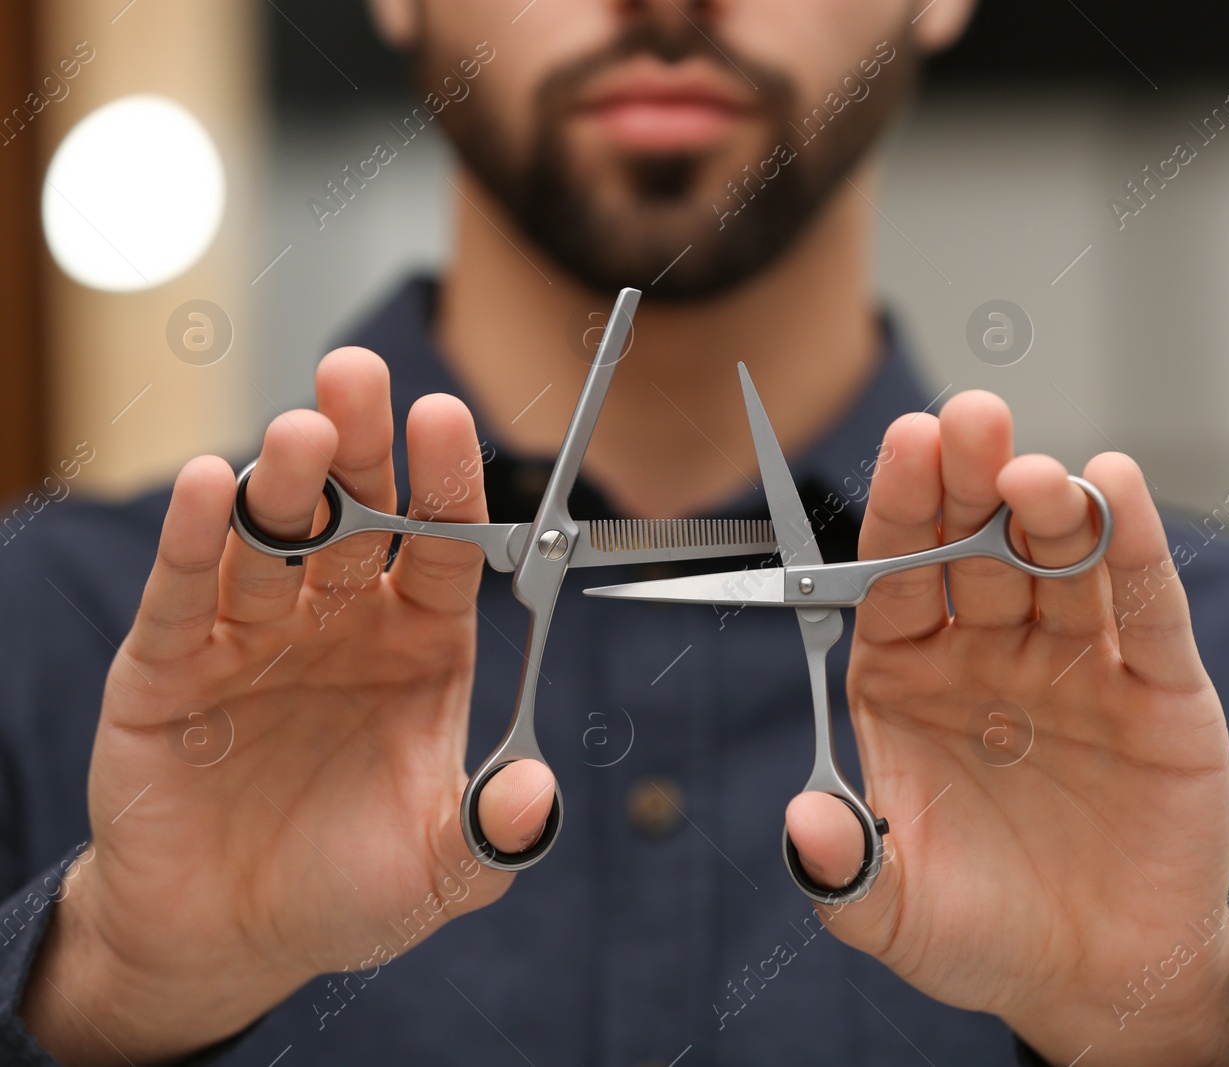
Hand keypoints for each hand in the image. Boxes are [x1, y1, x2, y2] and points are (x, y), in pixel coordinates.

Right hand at [21, 350, 554, 1064]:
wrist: (230, 936)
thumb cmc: (347, 886)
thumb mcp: (439, 869)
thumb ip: (491, 832)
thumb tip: (537, 795)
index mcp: (419, 644)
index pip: (440, 546)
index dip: (445, 485)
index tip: (447, 420)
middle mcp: (341, 622)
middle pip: (355, 516)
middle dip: (360, 447)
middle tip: (359, 376)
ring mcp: (255, 636)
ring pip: (272, 540)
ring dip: (284, 483)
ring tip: (299, 433)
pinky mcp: (170, 666)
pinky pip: (185, 593)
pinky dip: (194, 542)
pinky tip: (205, 488)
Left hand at [785, 392, 1228, 1065]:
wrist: (1101, 979)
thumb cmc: (983, 931)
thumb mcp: (896, 914)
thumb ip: (847, 868)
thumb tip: (802, 820)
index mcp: (909, 680)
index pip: (897, 575)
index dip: (902, 511)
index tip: (906, 444)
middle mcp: (990, 654)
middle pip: (978, 547)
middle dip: (972, 481)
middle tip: (969, 418)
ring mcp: (1076, 663)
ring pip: (1061, 564)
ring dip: (1049, 509)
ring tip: (1033, 471)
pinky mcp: (1158, 688)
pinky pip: (1145, 609)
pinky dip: (1134, 549)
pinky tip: (1116, 488)